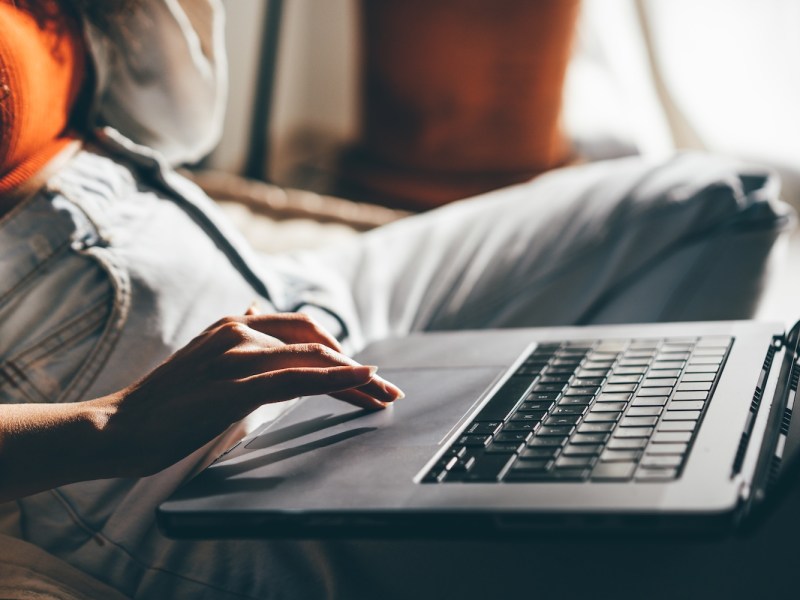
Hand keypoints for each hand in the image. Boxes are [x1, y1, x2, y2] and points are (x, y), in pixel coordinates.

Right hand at [89, 311, 403, 477]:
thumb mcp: (204, 359)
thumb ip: (234, 339)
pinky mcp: (237, 385)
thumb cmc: (163, 404)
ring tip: (385, 396)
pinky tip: (362, 380)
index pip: (303, 328)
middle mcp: (240, 330)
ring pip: (315, 360)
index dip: (339, 349)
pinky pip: (299, 378)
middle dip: (358, 367)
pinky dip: (337, 379)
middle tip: (387, 390)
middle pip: (318, 342)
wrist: (117, 427)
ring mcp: (238, 355)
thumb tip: (252, 311)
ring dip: (359, 379)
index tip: (364, 373)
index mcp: (235, 325)